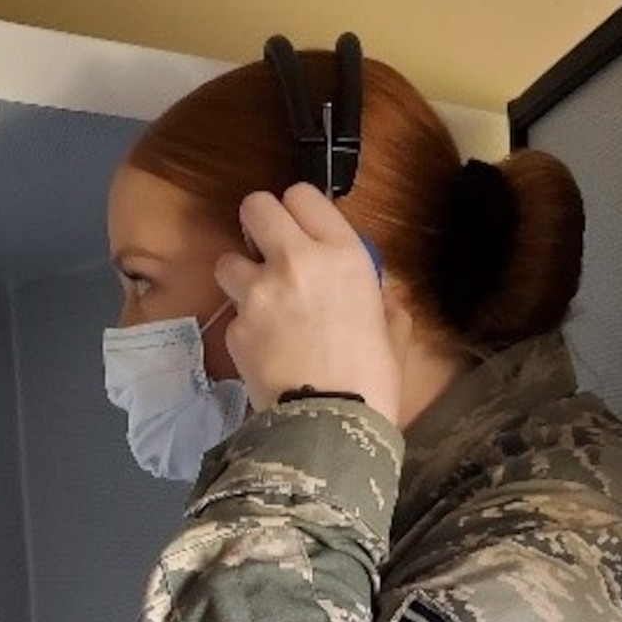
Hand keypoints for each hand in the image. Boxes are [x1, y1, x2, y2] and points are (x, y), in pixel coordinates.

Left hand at [212, 184, 407, 423]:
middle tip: (268, 249)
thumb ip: (382, 302)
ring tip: (259, 303)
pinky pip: (232, 316)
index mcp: (341, 254)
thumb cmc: (374, 380)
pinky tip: (263, 350)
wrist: (330, 427)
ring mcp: (258, 294)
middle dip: (259, 223)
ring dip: (241, 275)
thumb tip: (378, 295)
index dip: (298, 209)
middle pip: (255, 206)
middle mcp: (294, 261)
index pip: (303, 194)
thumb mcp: (393, 333)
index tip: (301, 228)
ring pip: (228, 259)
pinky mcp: (234, 329)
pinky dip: (244, 328)